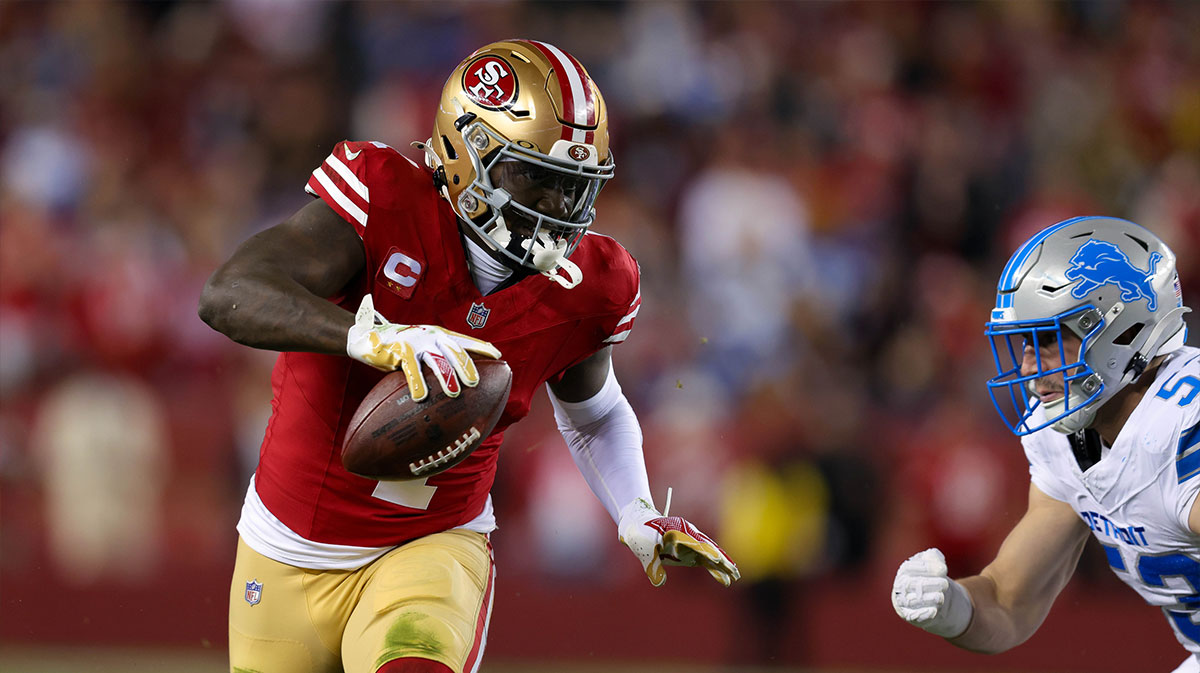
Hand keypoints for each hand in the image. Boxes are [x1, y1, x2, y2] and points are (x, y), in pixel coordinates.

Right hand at [346, 294, 500, 400]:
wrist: (368, 336)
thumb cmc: (401, 348)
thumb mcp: (422, 348)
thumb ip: (438, 359)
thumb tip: (458, 382)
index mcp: (439, 334)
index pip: (465, 340)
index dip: (481, 347)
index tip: (498, 356)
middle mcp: (431, 336)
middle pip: (455, 350)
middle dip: (467, 366)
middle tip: (476, 382)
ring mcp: (416, 342)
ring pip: (436, 360)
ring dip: (446, 377)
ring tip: (454, 393)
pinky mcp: (400, 351)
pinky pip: (411, 369)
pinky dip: (417, 383)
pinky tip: (421, 398)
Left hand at [617, 498, 739, 586]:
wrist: (638, 524)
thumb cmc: (640, 535)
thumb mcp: (644, 552)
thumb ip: (652, 567)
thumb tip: (660, 583)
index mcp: (677, 531)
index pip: (694, 543)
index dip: (705, 551)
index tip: (716, 559)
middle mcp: (688, 534)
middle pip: (708, 547)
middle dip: (721, 560)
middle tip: (734, 571)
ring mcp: (691, 542)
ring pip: (710, 554)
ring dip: (723, 565)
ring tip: (735, 576)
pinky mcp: (691, 550)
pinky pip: (706, 561)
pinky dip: (715, 570)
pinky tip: (725, 580)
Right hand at [891, 548, 973, 637]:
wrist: (934, 600)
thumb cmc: (932, 578)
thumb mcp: (933, 565)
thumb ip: (933, 558)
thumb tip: (934, 555)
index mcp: (904, 572)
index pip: (909, 568)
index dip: (926, 568)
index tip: (944, 569)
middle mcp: (901, 586)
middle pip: (912, 584)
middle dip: (929, 583)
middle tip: (945, 584)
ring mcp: (904, 602)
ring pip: (913, 601)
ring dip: (927, 599)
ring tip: (940, 597)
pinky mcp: (911, 616)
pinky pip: (914, 616)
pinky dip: (923, 614)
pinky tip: (933, 611)